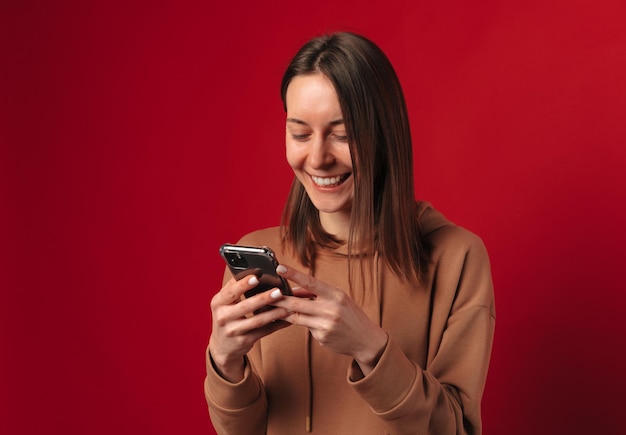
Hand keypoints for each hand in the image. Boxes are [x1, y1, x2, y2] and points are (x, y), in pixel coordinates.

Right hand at [208, 274, 289, 381]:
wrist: (222, 346)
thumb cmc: (227, 316)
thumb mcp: (224, 302)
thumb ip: (235, 286)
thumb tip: (253, 269)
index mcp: (218, 303)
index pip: (231, 292)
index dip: (244, 285)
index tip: (257, 277)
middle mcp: (223, 317)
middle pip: (246, 306)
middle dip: (264, 298)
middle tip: (279, 291)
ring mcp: (233, 331)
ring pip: (257, 321)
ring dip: (275, 312)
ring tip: (289, 305)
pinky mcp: (244, 341)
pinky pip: (264, 331)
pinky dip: (277, 324)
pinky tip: (288, 318)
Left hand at [273, 265, 387, 374]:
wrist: (366, 340)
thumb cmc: (351, 315)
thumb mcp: (339, 299)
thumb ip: (318, 294)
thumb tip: (294, 290)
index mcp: (336, 295)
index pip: (311, 282)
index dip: (294, 275)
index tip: (279, 268)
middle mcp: (330, 309)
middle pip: (297, 303)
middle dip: (278, 299)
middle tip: (263, 294)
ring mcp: (325, 325)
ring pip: (297, 317)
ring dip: (281, 312)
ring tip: (268, 307)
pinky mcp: (321, 337)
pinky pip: (305, 328)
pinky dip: (300, 323)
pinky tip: (298, 321)